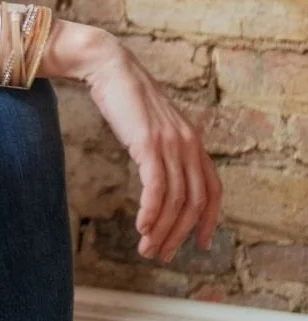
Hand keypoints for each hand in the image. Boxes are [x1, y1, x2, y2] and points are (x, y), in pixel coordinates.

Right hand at [81, 35, 222, 262]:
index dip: (209, 221)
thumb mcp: (153, 127)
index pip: (212, 190)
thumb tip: (161, 179)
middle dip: (178, 234)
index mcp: (193, 142)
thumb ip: (163, 150)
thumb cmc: (125, 98)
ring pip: (175, 199)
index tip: (201, 245)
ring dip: (161, 229)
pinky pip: (156, 187)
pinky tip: (141, 226)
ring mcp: (170, 143)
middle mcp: (188, 144)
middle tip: (160, 254)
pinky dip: (151, 212)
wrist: (109, 67)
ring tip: (146, 247)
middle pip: (193, 202)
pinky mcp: (148, 142)